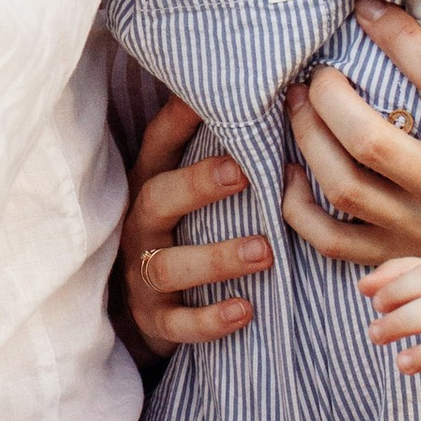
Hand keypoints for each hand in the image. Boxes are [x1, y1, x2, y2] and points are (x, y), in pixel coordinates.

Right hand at [118, 97, 273, 356]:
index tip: (212, 97)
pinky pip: (178, 323)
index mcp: (151, 186)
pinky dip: (210, 319)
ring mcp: (142, 276)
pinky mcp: (154, 320)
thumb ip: (223, 159)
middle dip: (197, 185)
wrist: (145, 311)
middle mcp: (140, 227)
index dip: (179, 119)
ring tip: (264, 252)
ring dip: (216, 257)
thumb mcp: (190, 195)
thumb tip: (280, 101)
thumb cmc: (185, 235)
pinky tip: (246, 310)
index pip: (159, 145)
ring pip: (169, 266)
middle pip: (157, 199)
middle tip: (244, 173)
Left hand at [282, 0, 420, 274]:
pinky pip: (330, 239)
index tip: (366, 8)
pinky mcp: (396, 259)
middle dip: (330, 96)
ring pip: (342, 184)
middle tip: (319, 72)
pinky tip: (293, 174)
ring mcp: (420, 232)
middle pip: (370, 139)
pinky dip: (298, 206)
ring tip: (299, 105)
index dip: (399, 36)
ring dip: (307, 138)